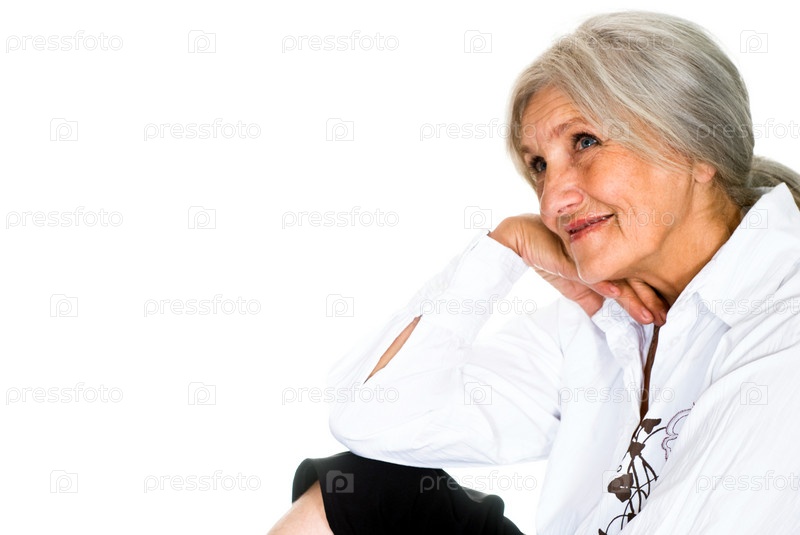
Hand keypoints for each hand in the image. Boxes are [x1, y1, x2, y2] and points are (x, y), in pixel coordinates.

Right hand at [489, 214, 667, 324]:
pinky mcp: (570, 257)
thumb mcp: (569, 283)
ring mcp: (587, 255)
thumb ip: (587, 296)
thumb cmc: (545, 255)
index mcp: (602, 260)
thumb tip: (601, 314)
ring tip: (648, 316)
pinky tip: (616, 295)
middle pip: (629, 279)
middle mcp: (600, 255)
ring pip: (616, 278)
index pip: (629, 280)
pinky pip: (589, 273)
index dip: (645, 297)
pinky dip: (603, 284)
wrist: (519, 239)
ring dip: (633, 298)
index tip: (659, 315)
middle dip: (648, 300)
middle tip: (663, 318)